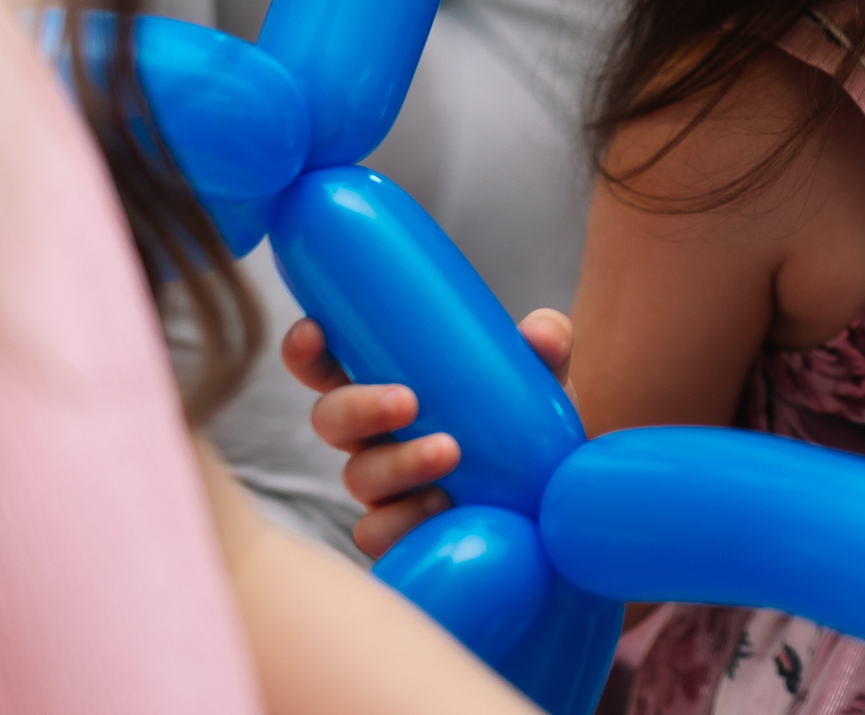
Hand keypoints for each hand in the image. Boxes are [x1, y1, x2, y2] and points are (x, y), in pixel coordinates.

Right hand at [281, 308, 574, 558]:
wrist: (555, 501)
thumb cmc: (528, 428)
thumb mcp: (540, 382)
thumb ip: (545, 347)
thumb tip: (540, 331)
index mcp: (391, 389)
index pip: (332, 367)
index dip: (309, 351)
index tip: (313, 330)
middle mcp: (375, 438)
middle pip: (331, 419)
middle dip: (359, 407)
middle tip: (406, 401)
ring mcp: (384, 490)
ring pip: (357, 475)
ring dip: (398, 462)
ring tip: (448, 452)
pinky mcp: (400, 534)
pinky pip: (376, 532)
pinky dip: (403, 518)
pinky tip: (442, 507)